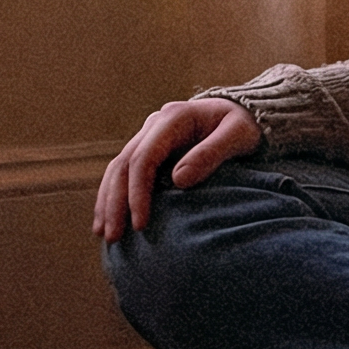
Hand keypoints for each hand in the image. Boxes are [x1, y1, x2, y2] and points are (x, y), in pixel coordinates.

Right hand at [94, 97, 261, 241]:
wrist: (245, 112)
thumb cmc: (245, 125)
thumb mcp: (238, 135)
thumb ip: (211, 154)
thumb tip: (178, 180)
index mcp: (173, 118)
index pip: (144, 158)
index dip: (138, 192)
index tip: (140, 223)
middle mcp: (155, 124)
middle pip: (123, 164)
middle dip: (115, 202)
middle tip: (113, 236)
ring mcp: (150, 135)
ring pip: (118, 168)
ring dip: (107, 201)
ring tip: (103, 233)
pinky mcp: (151, 149)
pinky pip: (125, 172)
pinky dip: (114, 195)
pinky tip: (110, 218)